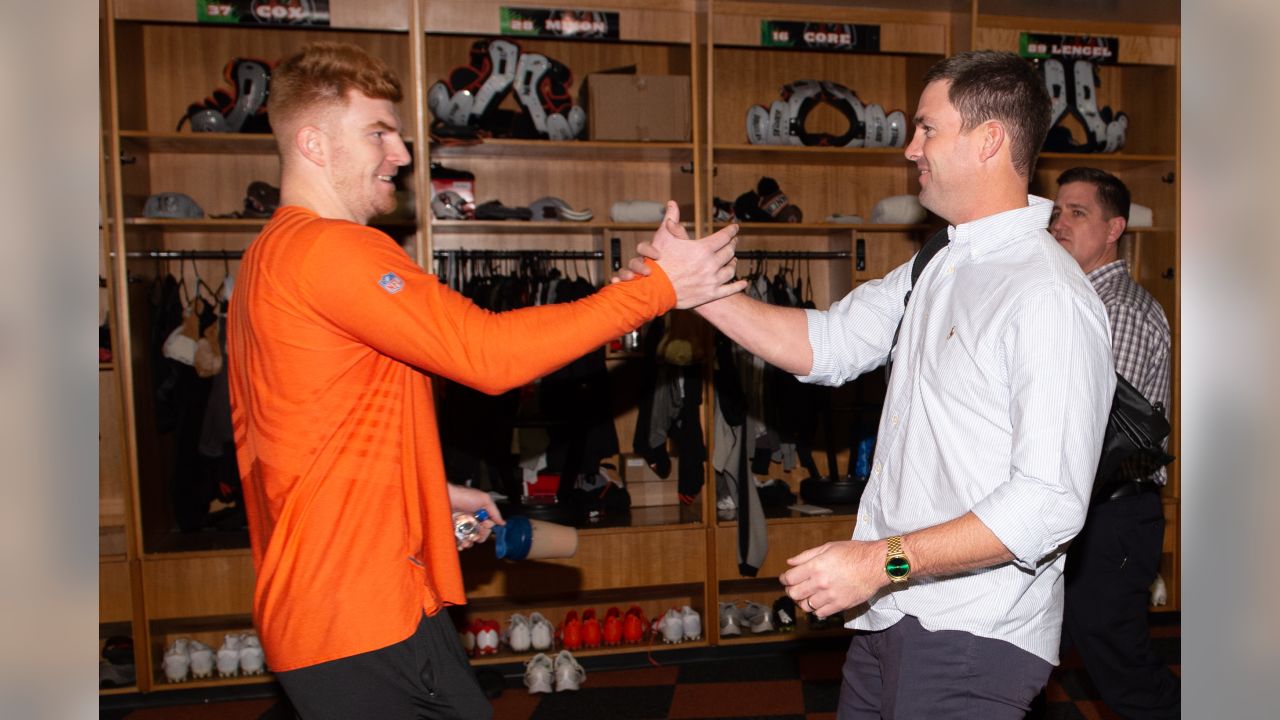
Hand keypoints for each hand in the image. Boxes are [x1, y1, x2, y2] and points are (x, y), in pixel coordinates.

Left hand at [447, 483, 503, 548]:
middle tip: (475, 536)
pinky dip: (459, 545)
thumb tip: (502, 522)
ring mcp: (461, 525)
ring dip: (469, 543)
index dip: (486, 530)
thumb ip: (495, 511)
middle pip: (479, 534)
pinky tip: (459, 545)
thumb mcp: (484, 499)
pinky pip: (457, 540)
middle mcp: (471, 519)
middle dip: (478, 537)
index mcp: (480, 513)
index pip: (487, 527)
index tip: (484, 528)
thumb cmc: (463, 496)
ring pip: (468, 539)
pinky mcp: (452, 529)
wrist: (444, 497)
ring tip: (465, 543)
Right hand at [613, 201, 744, 308]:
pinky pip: (729, 289)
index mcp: (703, 249)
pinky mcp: (711, 294)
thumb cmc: (659, 263)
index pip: (723, 237)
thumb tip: (672, 203)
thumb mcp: (664, 237)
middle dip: (732, 245)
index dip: (731, 231)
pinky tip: (743, 283)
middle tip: (734, 241)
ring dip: (733, 263)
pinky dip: (738, 286)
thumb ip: (671, 219)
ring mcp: (712, 280)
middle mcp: (711, 264)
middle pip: (729, 252)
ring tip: (734, 260)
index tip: (735, 228)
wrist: (656, 290)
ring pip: (730, 270)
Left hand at [779, 540, 887, 618]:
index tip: (785, 579)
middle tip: (794, 588)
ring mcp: (830, 596)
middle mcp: (820, 583)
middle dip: (791, 591)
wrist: (876, 564)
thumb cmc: (854, 553)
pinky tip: (819, 603)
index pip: (789, 579)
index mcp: (815, 566)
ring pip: (806, 606)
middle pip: (794, 594)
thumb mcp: (828, 547)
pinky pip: (821, 614)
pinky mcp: (840, 605)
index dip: (784, 579)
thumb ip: (806, 556)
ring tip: (807, 596)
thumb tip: (790, 562)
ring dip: (803, 602)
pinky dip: (817, 610)